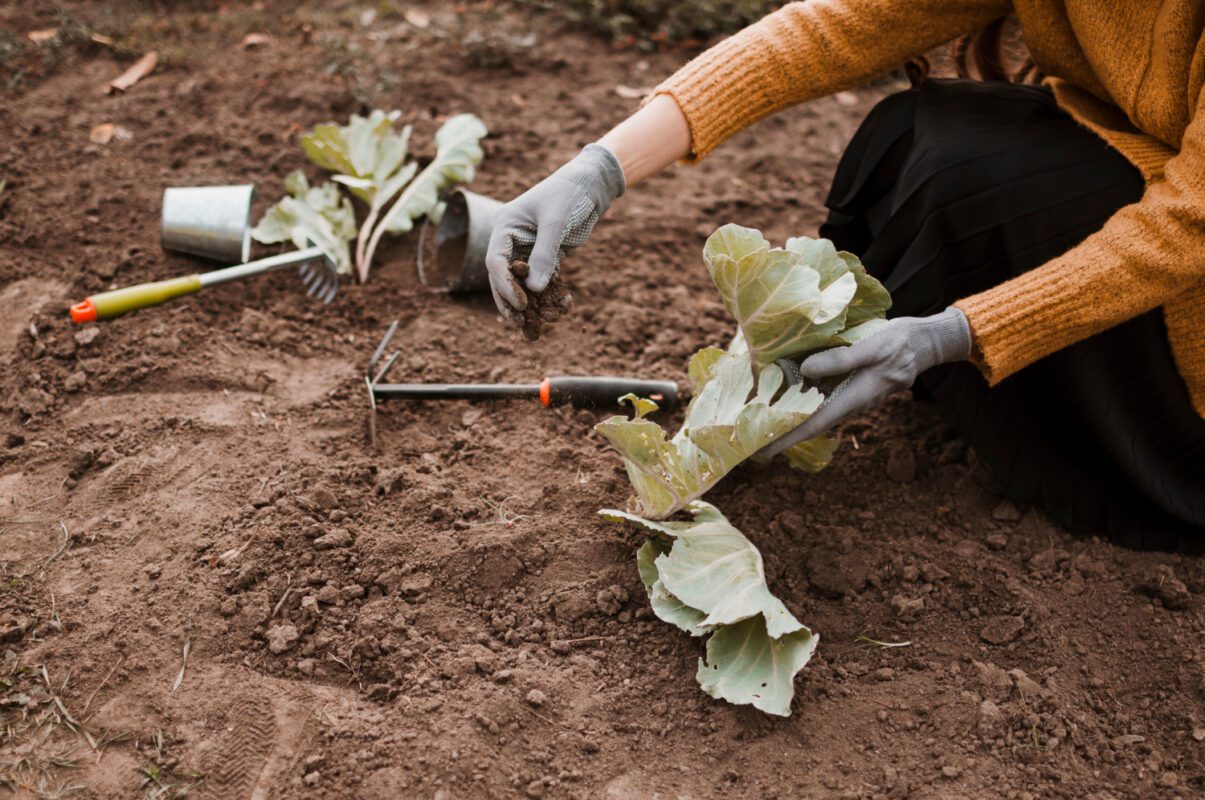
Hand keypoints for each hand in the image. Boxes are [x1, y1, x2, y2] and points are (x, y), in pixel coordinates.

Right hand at [485, 143, 625, 320]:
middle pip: (503, 277)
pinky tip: (557, 309)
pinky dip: (548, 296)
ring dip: (528, 303)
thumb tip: (534, 289)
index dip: (505, 286)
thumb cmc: (570, 194)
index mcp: (506, 226)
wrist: (593, 185)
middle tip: (518, 323)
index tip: (521, 303)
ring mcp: (528, 249)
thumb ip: (544, 254)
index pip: (496, 261)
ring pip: (522, 283)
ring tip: (533, 325)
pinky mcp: (546, 256)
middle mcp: (512, 240)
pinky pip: (542, 280)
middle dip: (510, 301)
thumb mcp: (556, 221)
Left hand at [760, 307, 972, 457]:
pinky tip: (786, 398)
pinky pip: (824, 400)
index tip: (763, 451)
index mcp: (855, 397)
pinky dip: (803, 403)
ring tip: (761, 423)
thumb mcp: (873, 346)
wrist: (925, 343)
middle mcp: (851, 403)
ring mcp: (852, 397)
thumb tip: (806, 369)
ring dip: (791, 419)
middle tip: (751, 443)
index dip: (787, 438)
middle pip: (811, 424)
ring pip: (817, 413)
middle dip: (783, 434)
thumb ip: (842, 358)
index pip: (814, 424)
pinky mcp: (852, 387)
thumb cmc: (900, 342)